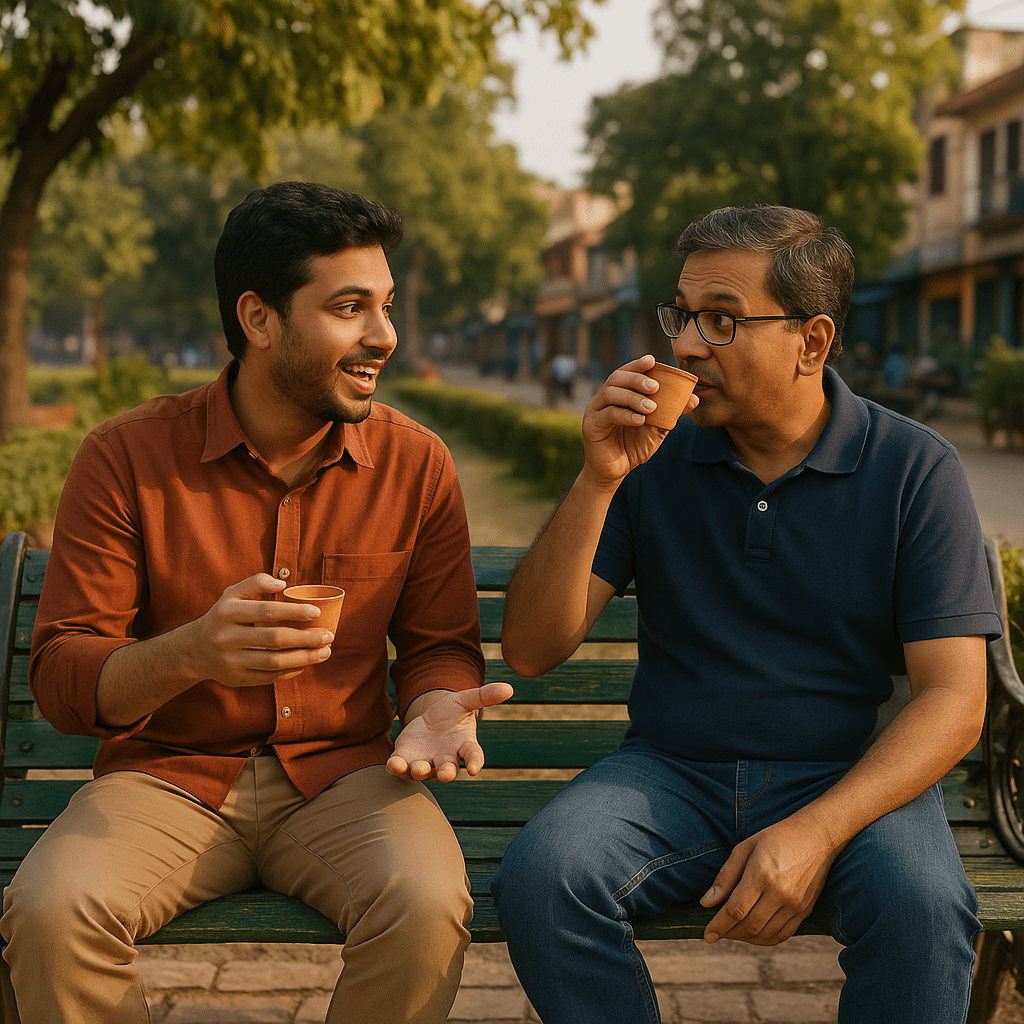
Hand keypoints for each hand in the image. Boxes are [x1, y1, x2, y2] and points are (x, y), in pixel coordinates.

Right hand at [188, 573, 335, 687]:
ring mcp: (231, 661)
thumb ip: (256, 583)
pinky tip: (307, 663)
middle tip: (329, 635)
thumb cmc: (224, 616)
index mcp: (227, 612)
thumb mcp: (232, 594)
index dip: (293, 612)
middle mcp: (227, 638)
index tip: (316, 612)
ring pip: (274, 661)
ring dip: (304, 658)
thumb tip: (283, 584)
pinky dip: (291, 670)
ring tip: (325, 652)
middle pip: (274, 639)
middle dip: (306, 638)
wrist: (194, 650)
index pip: (266, 611)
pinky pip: (270, 676)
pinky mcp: (237, 678)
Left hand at [387, 682, 514, 782]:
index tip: (474, 769)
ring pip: (423, 771)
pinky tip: (392, 764)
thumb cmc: (452, 713)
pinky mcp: (406, 759)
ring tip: (417, 768)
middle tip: (446, 774)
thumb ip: (485, 696)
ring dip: (419, 771)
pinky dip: (397, 767)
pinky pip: (401, 767)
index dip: (474, 762)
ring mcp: (425, 762)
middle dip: (446, 773)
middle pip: (448, 770)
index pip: (473, 756)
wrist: (429, 720)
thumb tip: (509, 688)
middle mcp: (445, 759)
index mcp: (464, 746)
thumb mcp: (466, 700)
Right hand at [581, 354, 698, 486]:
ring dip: (633, 397)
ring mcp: (595, 410)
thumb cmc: (633, 446)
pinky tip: (640, 420)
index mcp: (618, 394)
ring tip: (651, 407)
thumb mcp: (656, 428)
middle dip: (637, 379)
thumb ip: (670, 413)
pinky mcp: (591, 426)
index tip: (652, 361)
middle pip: (617, 378)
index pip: (626, 372)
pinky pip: (608, 415)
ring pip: (610, 393)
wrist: (615, 471)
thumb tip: (693, 400)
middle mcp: (604, 398)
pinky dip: (625, 415)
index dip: (637, 365)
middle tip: (655, 387)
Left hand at [700, 813, 838, 945]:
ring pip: (765, 934)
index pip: (736, 910)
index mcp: (761, 874)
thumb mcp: (745, 847)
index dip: (719, 925)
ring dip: (745, 938)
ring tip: (732, 932)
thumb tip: (706, 903)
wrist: (816, 836)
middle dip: (729, 933)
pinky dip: (765, 939)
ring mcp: (795, 904)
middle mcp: (780, 892)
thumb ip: (725, 876)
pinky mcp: (805, 911)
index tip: (707, 934)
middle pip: (749, 925)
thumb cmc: (776, 838)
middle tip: (716, 933)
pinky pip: (783, 935)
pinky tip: (753, 934)